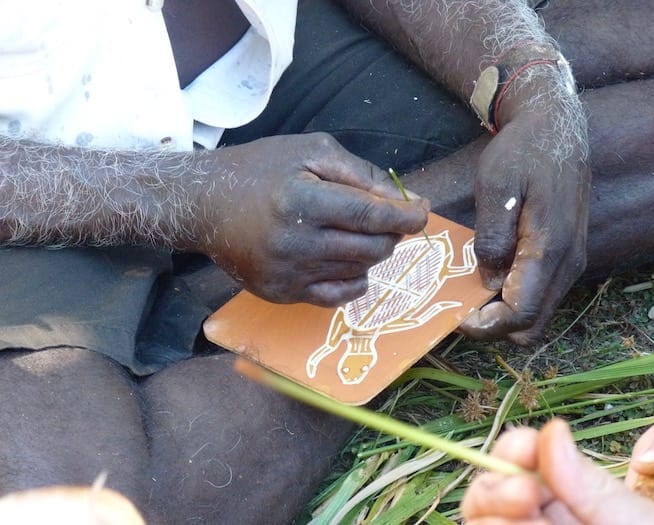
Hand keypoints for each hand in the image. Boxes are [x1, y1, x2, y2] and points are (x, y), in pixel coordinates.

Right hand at [192, 132, 428, 305]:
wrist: (204, 204)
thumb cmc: (259, 169)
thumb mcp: (310, 151)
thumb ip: (361, 173)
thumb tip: (407, 200)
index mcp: (302, 202)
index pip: (371, 217)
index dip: (405, 217)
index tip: (422, 213)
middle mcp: (295, 244)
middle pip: (372, 248)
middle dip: (391, 234)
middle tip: (385, 219)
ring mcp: (287, 274)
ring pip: (359, 271)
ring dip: (370, 252)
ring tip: (353, 231)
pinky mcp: (280, 294)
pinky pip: (337, 297)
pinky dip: (354, 280)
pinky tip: (346, 260)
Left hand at [460, 96, 590, 343]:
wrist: (554, 125)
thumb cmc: (523, 150)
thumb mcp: (497, 186)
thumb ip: (494, 237)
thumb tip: (490, 280)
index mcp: (550, 250)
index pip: (519, 313)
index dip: (484, 325)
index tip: (453, 315)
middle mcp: (568, 264)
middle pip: (530, 325)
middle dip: (492, 325)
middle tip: (457, 305)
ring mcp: (570, 261)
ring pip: (536, 312)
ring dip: (501, 312)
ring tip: (465, 290)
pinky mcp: (565, 255)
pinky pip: (539, 293)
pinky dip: (512, 297)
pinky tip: (486, 274)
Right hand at [461, 419, 653, 524]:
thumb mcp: (629, 519)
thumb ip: (587, 482)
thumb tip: (552, 429)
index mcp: (561, 492)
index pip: (517, 456)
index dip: (512, 449)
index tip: (524, 451)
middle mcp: (536, 516)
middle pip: (485, 492)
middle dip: (495, 488)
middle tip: (527, 496)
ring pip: (479, 521)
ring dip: (494, 519)